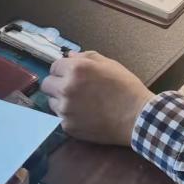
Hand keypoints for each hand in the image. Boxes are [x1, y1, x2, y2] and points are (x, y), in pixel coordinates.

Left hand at [40, 51, 155, 145]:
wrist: (136, 117)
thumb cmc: (126, 87)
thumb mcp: (110, 64)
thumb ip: (87, 57)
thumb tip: (70, 56)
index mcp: (76, 69)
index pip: (54, 66)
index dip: (64, 69)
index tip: (72, 73)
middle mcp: (66, 88)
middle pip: (46, 84)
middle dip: (57, 83)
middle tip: (72, 87)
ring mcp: (65, 109)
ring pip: (51, 101)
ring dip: (61, 100)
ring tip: (80, 102)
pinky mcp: (67, 126)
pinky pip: (60, 117)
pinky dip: (68, 115)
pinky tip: (84, 114)